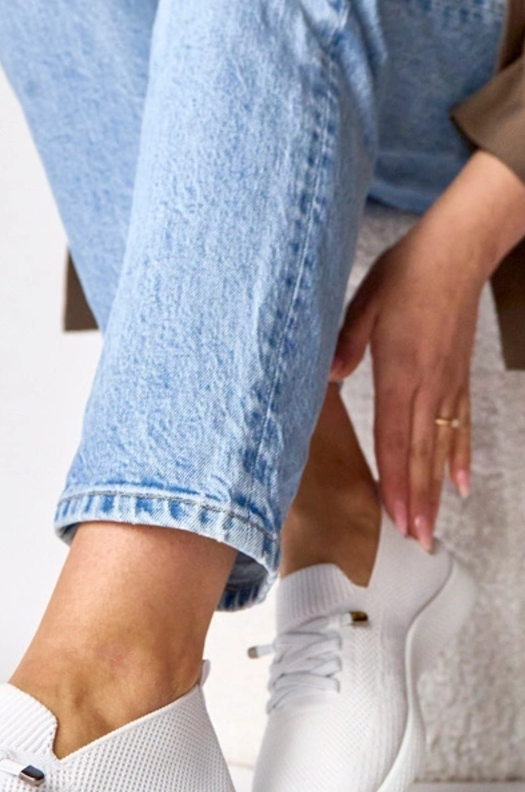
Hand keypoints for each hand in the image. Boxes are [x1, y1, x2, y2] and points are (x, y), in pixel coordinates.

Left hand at [330, 150, 524, 550]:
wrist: (458, 249)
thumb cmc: (408, 272)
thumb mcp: (364, 303)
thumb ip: (344, 343)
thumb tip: (329, 376)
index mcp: (400, 373)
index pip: (394, 440)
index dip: (395, 483)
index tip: (396, 518)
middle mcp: (428, 387)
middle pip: (421, 456)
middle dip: (418, 502)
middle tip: (418, 542)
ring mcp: (448, 384)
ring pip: (442, 448)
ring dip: (437, 490)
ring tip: (436, 527)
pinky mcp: (459, 376)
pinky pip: (461, 425)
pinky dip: (461, 457)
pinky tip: (462, 483)